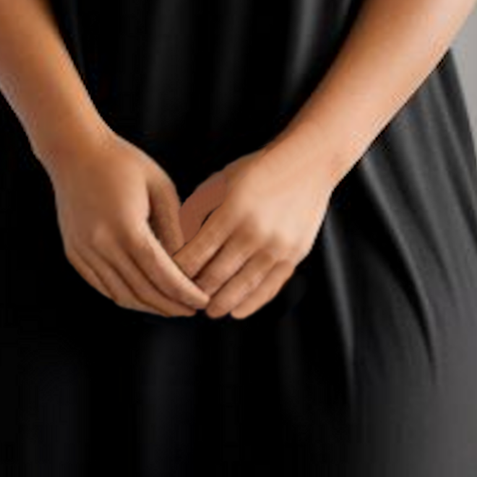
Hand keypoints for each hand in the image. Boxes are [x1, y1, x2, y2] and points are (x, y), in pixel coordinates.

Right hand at [44, 128, 211, 317]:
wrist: (74, 151)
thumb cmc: (124, 163)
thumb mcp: (160, 187)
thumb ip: (174, 226)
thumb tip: (187, 264)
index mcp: (127, 227)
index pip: (161, 274)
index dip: (184, 293)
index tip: (202, 302)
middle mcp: (102, 244)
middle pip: (142, 291)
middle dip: (170, 305)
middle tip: (192, 310)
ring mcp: (84, 251)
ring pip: (121, 295)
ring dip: (148, 306)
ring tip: (171, 306)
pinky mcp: (74, 253)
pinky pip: (102, 286)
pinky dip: (125, 296)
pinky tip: (143, 295)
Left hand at [173, 144, 333, 319]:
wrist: (307, 165)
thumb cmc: (258, 170)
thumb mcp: (221, 181)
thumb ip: (198, 210)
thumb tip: (179, 243)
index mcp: (231, 211)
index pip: (196, 253)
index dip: (179, 271)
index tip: (169, 277)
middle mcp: (254, 232)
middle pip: (216, 275)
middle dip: (196, 291)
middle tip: (184, 299)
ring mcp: (276, 247)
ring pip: (241, 287)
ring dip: (221, 303)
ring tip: (209, 310)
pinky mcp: (293, 256)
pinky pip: (269, 288)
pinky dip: (251, 304)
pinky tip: (237, 312)